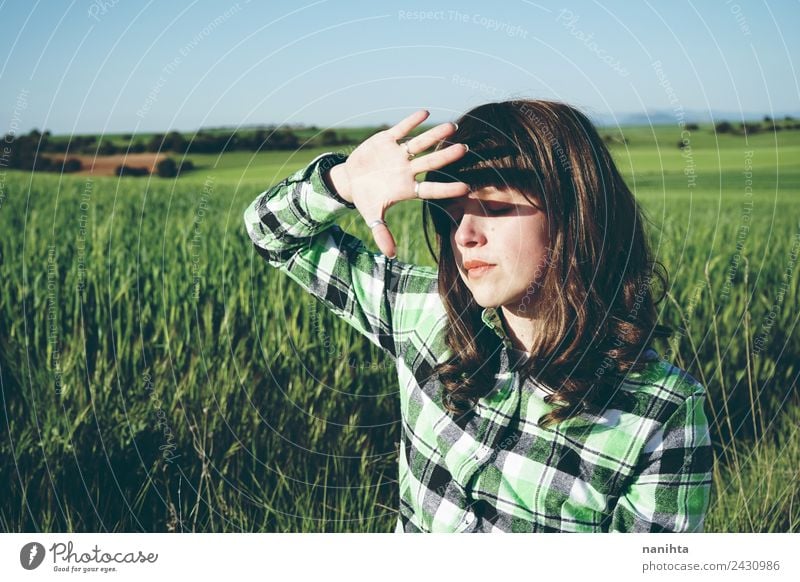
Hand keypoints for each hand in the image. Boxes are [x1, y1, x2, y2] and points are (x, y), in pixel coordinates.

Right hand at [327, 109, 469, 258]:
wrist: (350, 179)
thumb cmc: (366, 199)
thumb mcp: (372, 216)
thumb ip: (382, 234)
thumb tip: (391, 256)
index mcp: (408, 188)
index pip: (431, 189)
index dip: (447, 189)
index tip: (466, 188)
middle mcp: (408, 169)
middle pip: (431, 162)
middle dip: (446, 157)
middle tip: (465, 151)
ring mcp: (399, 154)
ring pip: (420, 143)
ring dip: (435, 135)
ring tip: (453, 127)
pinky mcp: (387, 140)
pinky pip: (402, 129)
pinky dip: (412, 122)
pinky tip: (426, 113)